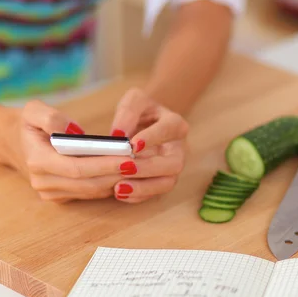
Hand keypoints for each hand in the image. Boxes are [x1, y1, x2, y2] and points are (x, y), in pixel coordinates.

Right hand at [6, 100, 131, 202]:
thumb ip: (51, 117)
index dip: (105, 165)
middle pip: (88, 183)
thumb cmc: (28, 123)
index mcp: (38, 161)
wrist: (13, 142)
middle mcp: (44, 182)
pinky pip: (89, 193)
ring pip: (92, 191)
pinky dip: (109, 184)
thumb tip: (75, 131)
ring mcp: (51, 192)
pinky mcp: (60, 196)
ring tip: (140, 167)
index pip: (77, 168)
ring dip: (117, 181)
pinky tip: (127, 173)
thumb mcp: (32, 110)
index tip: (129, 157)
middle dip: (117, 174)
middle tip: (142, 163)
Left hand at [109, 87, 188, 202]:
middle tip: (124, 167)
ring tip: (118, 188)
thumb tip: (118, 134)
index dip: (152, 138)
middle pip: (173, 164)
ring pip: (167, 183)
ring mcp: (173, 167)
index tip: (133, 145)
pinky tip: (119, 193)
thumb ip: (128, 111)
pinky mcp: (163, 181)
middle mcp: (179, 148)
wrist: (148, 123)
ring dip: (144, 188)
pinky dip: (138, 196)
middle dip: (148, 168)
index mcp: (175, 124)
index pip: (168, 130)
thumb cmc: (142, 111)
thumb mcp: (135, 100)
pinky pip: (155, 194)